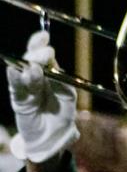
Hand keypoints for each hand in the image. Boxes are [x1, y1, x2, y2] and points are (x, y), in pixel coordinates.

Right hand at [7, 31, 77, 164]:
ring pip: (22, 72)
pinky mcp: (18, 99)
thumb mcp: (67, 94)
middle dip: (36, 54)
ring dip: (28, 68)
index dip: (40, 43)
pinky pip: (15, 87)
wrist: (53, 136)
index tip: (43, 35)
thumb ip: (59, 80)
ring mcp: (25, 86)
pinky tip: (14, 71)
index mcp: (49, 71)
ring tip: (34, 68)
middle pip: (30, 58)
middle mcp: (35, 75)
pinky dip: (15, 79)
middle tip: (44, 54)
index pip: (43, 53)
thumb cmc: (62, 112)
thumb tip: (46, 67)